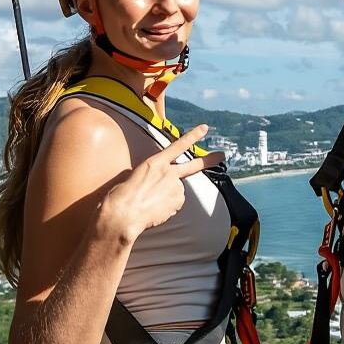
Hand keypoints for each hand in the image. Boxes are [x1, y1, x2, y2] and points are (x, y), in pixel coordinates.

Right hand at [99, 125, 223, 243]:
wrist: (122, 215)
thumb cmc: (120, 197)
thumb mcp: (133, 178)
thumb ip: (150, 176)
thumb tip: (157, 185)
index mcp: (155, 162)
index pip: (178, 145)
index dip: (193, 136)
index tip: (205, 128)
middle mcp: (169, 173)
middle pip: (193, 165)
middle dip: (209, 160)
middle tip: (223, 155)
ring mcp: (176, 187)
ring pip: (176, 192)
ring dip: (167, 197)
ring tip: (150, 203)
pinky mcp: (178, 202)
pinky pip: (174, 205)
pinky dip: (167, 208)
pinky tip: (154, 211)